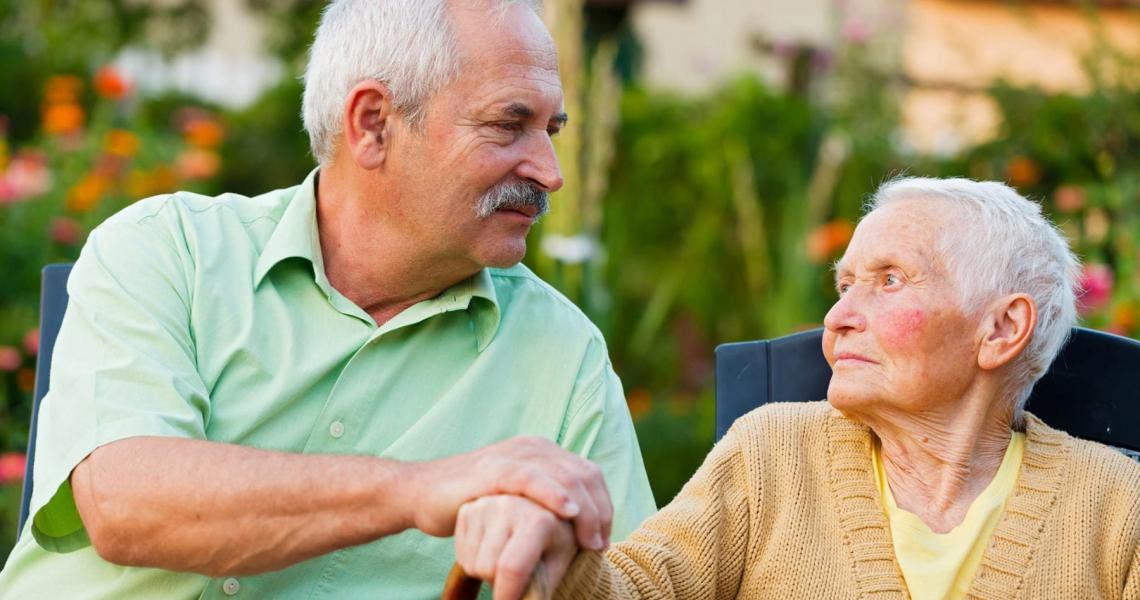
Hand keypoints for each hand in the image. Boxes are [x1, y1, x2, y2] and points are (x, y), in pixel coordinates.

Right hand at [406, 436, 611, 551]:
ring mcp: (513, 455)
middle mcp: (533, 448)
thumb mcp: (516, 500)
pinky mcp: (493, 468)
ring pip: (565, 476)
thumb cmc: (472, 503)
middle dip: (599, 511)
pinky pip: (532, 478)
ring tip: (591, 539)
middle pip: (583, 475)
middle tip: (600, 544)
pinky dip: (554, 494)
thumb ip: (543, 502)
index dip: (603, 506)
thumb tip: (578, 526)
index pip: (588, 474)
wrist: (422, 493)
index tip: (603, 538)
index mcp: (542, 452)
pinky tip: (569, 512)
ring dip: (585, 510)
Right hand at [455, 495, 577, 599]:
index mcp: (539, 520)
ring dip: (486, 574)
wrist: (543, 509)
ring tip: (507, 561)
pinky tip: (493, 551)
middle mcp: (509, 505)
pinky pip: (461, 554)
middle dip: (499, 583)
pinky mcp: (469, 509)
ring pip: (472, 564)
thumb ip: (539, 590)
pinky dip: (475, 562)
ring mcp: (485, 505)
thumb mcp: (557, 565)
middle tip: (518, 577)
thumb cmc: (553, 542)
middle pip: (488, 568)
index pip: (513, 568)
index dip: (507, 596)